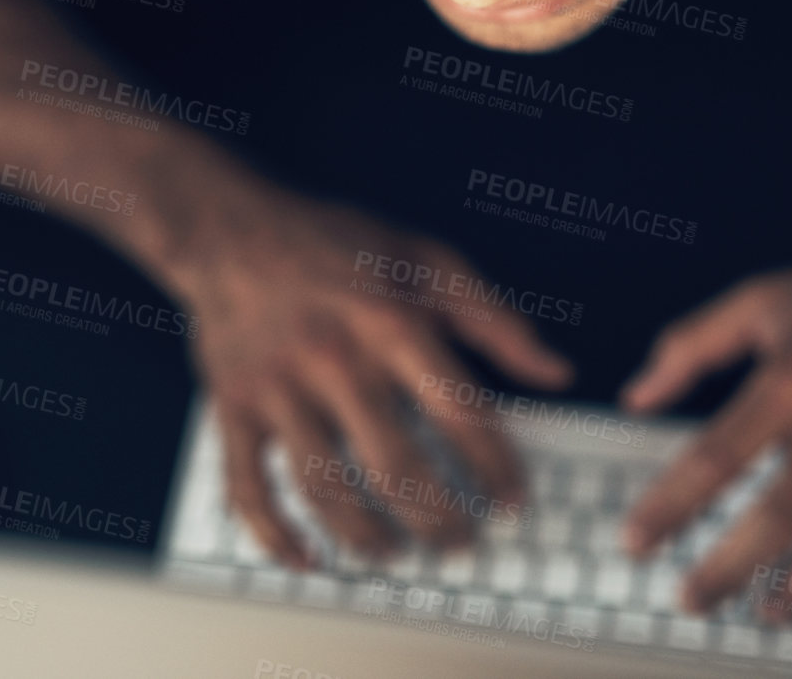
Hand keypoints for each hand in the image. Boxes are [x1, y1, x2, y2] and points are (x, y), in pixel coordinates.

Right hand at [162, 177, 571, 567]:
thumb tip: (558, 372)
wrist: (232, 231)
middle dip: (438, 520)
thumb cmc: (339, 245)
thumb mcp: (428, 260)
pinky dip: (274, 535)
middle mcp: (335, 360)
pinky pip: (248, 487)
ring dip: (368, 537)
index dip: (495, 467)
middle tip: (462, 544)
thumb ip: (495, 319)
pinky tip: (307, 560)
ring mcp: (278, 389)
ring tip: (399, 555)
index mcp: (391, 321)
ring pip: (326, 490)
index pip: (459, 412)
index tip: (513, 502)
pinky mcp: (233, 408)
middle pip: (396, 467)